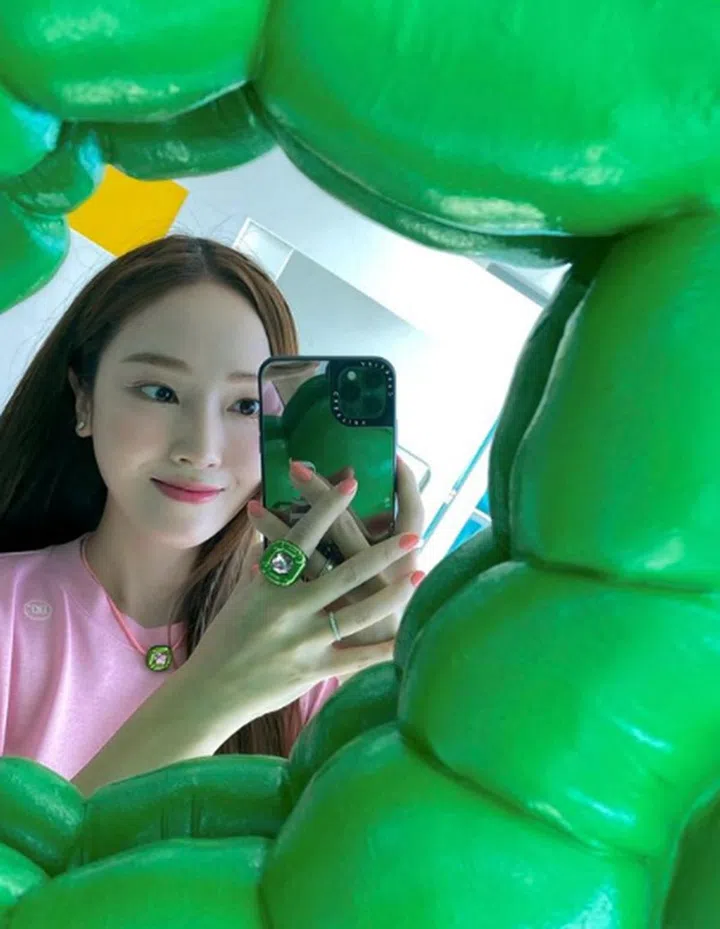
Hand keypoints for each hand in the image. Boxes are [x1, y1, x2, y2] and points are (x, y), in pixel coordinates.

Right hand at [183, 472, 422, 727]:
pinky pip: (356, 659)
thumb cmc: (225, 639)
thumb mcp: (242, 597)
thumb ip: (263, 568)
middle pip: (345, 572)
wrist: (209, 690)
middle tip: (413, 535)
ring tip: (420, 576)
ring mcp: (302, 639)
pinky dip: (382, 650)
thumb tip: (271, 535)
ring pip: (358, 613)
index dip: (328, 506)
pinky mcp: (311, 670)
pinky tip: (407, 639)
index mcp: (269, 583)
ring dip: (393, 595)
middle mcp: (288, 607)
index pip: (304, 535)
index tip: (353, 482)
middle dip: (383, 552)